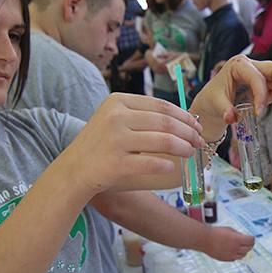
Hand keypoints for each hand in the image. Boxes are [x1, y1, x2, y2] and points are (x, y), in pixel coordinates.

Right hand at [58, 94, 202, 197]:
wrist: (73, 170)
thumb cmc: (99, 145)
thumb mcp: (114, 119)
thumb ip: (141, 115)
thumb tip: (183, 118)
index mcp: (118, 102)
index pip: (161, 105)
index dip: (184, 116)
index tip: (196, 125)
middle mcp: (116, 117)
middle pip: (166, 122)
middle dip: (189, 132)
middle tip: (199, 141)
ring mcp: (115, 140)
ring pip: (164, 141)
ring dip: (183, 148)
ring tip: (191, 153)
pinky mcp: (116, 163)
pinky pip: (152, 163)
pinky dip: (167, 165)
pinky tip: (173, 167)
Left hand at [190, 55, 271, 141]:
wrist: (212, 104)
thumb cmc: (212, 100)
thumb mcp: (214, 104)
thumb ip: (224, 110)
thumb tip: (232, 117)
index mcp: (238, 65)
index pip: (256, 76)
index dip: (259, 94)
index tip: (258, 113)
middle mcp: (252, 66)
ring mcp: (262, 75)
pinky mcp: (267, 86)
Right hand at [201, 227, 254, 260]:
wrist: (204, 239)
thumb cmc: (215, 232)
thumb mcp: (229, 229)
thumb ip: (238, 234)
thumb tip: (243, 237)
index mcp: (237, 240)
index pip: (251, 241)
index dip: (252, 239)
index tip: (251, 238)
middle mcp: (235, 248)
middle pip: (248, 249)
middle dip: (250, 245)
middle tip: (249, 243)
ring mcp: (230, 255)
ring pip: (243, 256)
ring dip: (244, 251)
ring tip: (241, 247)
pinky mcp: (225, 259)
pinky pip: (234, 259)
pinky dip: (236, 255)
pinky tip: (234, 251)